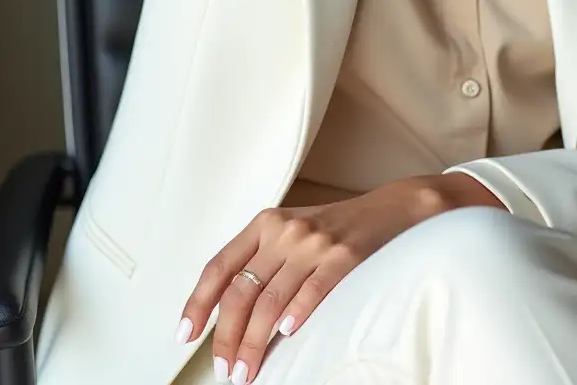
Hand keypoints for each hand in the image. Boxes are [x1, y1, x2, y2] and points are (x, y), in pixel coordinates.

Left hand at [175, 173, 504, 383]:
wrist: (391, 207)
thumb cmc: (336, 227)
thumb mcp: (292, 232)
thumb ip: (260, 260)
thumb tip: (225, 310)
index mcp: (266, 223)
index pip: (220, 267)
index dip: (198, 303)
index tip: (185, 335)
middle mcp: (285, 230)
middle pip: (242, 292)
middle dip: (227, 338)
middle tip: (225, 371)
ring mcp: (314, 242)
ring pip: (270, 301)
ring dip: (254, 342)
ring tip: (246, 371)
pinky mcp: (344, 254)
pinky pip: (313, 289)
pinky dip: (297, 314)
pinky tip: (287, 335)